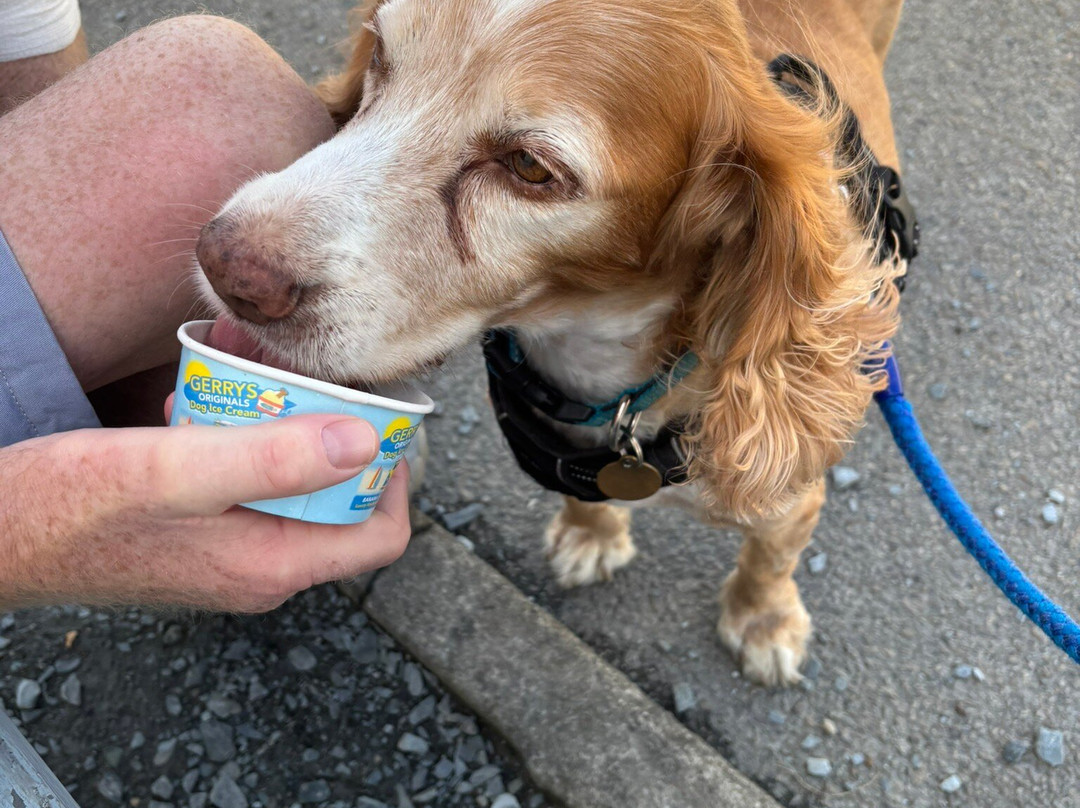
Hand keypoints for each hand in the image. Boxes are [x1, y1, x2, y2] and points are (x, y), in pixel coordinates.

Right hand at [0, 414, 410, 611]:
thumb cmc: (74, 505)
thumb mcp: (179, 470)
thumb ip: (275, 458)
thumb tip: (365, 442)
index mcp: (273, 565)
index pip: (381, 537)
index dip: (393, 477)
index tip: (375, 420)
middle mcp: (261, 570)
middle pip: (340, 506)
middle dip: (335, 442)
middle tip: (311, 387)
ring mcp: (230, 556)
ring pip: (292, 491)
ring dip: (286, 436)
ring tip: (259, 386)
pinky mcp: (201, 538)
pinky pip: (248, 488)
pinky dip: (243, 445)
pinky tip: (208, 409)